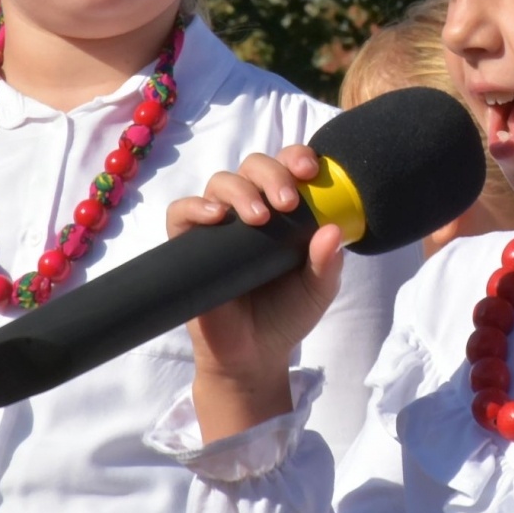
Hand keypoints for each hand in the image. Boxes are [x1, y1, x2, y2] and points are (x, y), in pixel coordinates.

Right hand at [167, 145, 344, 442]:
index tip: (309, 171)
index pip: (287, 166)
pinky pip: (181, 211)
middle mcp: (250, 208)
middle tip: (288, 201)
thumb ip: (327, 263)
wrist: (253, 355)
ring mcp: (218, 225)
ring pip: (221, 182)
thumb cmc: (288, 313)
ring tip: (259, 217)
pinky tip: (216, 217)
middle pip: (253, 166)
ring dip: (241, 190)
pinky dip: (195, 206)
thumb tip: (332, 231)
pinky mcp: (188, 244)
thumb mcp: (318, 289)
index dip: (296, 157)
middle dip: (272, 174)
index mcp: (284, 210)